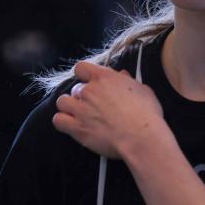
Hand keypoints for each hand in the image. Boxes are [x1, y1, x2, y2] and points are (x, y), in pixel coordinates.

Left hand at [53, 61, 167, 158]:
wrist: (140, 136)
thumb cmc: (146, 114)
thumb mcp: (143, 90)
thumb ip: (129, 81)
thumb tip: (122, 75)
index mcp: (104, 77)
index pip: (81, 68)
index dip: (84, 75)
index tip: (90, 82)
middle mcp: (89, 90)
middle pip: (75, 88)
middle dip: (82, 97)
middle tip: (94, 106)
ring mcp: (80, 109)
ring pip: (62, 102)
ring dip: (69, 107)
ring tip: (80, 115)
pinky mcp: (77, 127)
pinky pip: (58, 120)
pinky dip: (63, 122)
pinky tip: (73, 125)